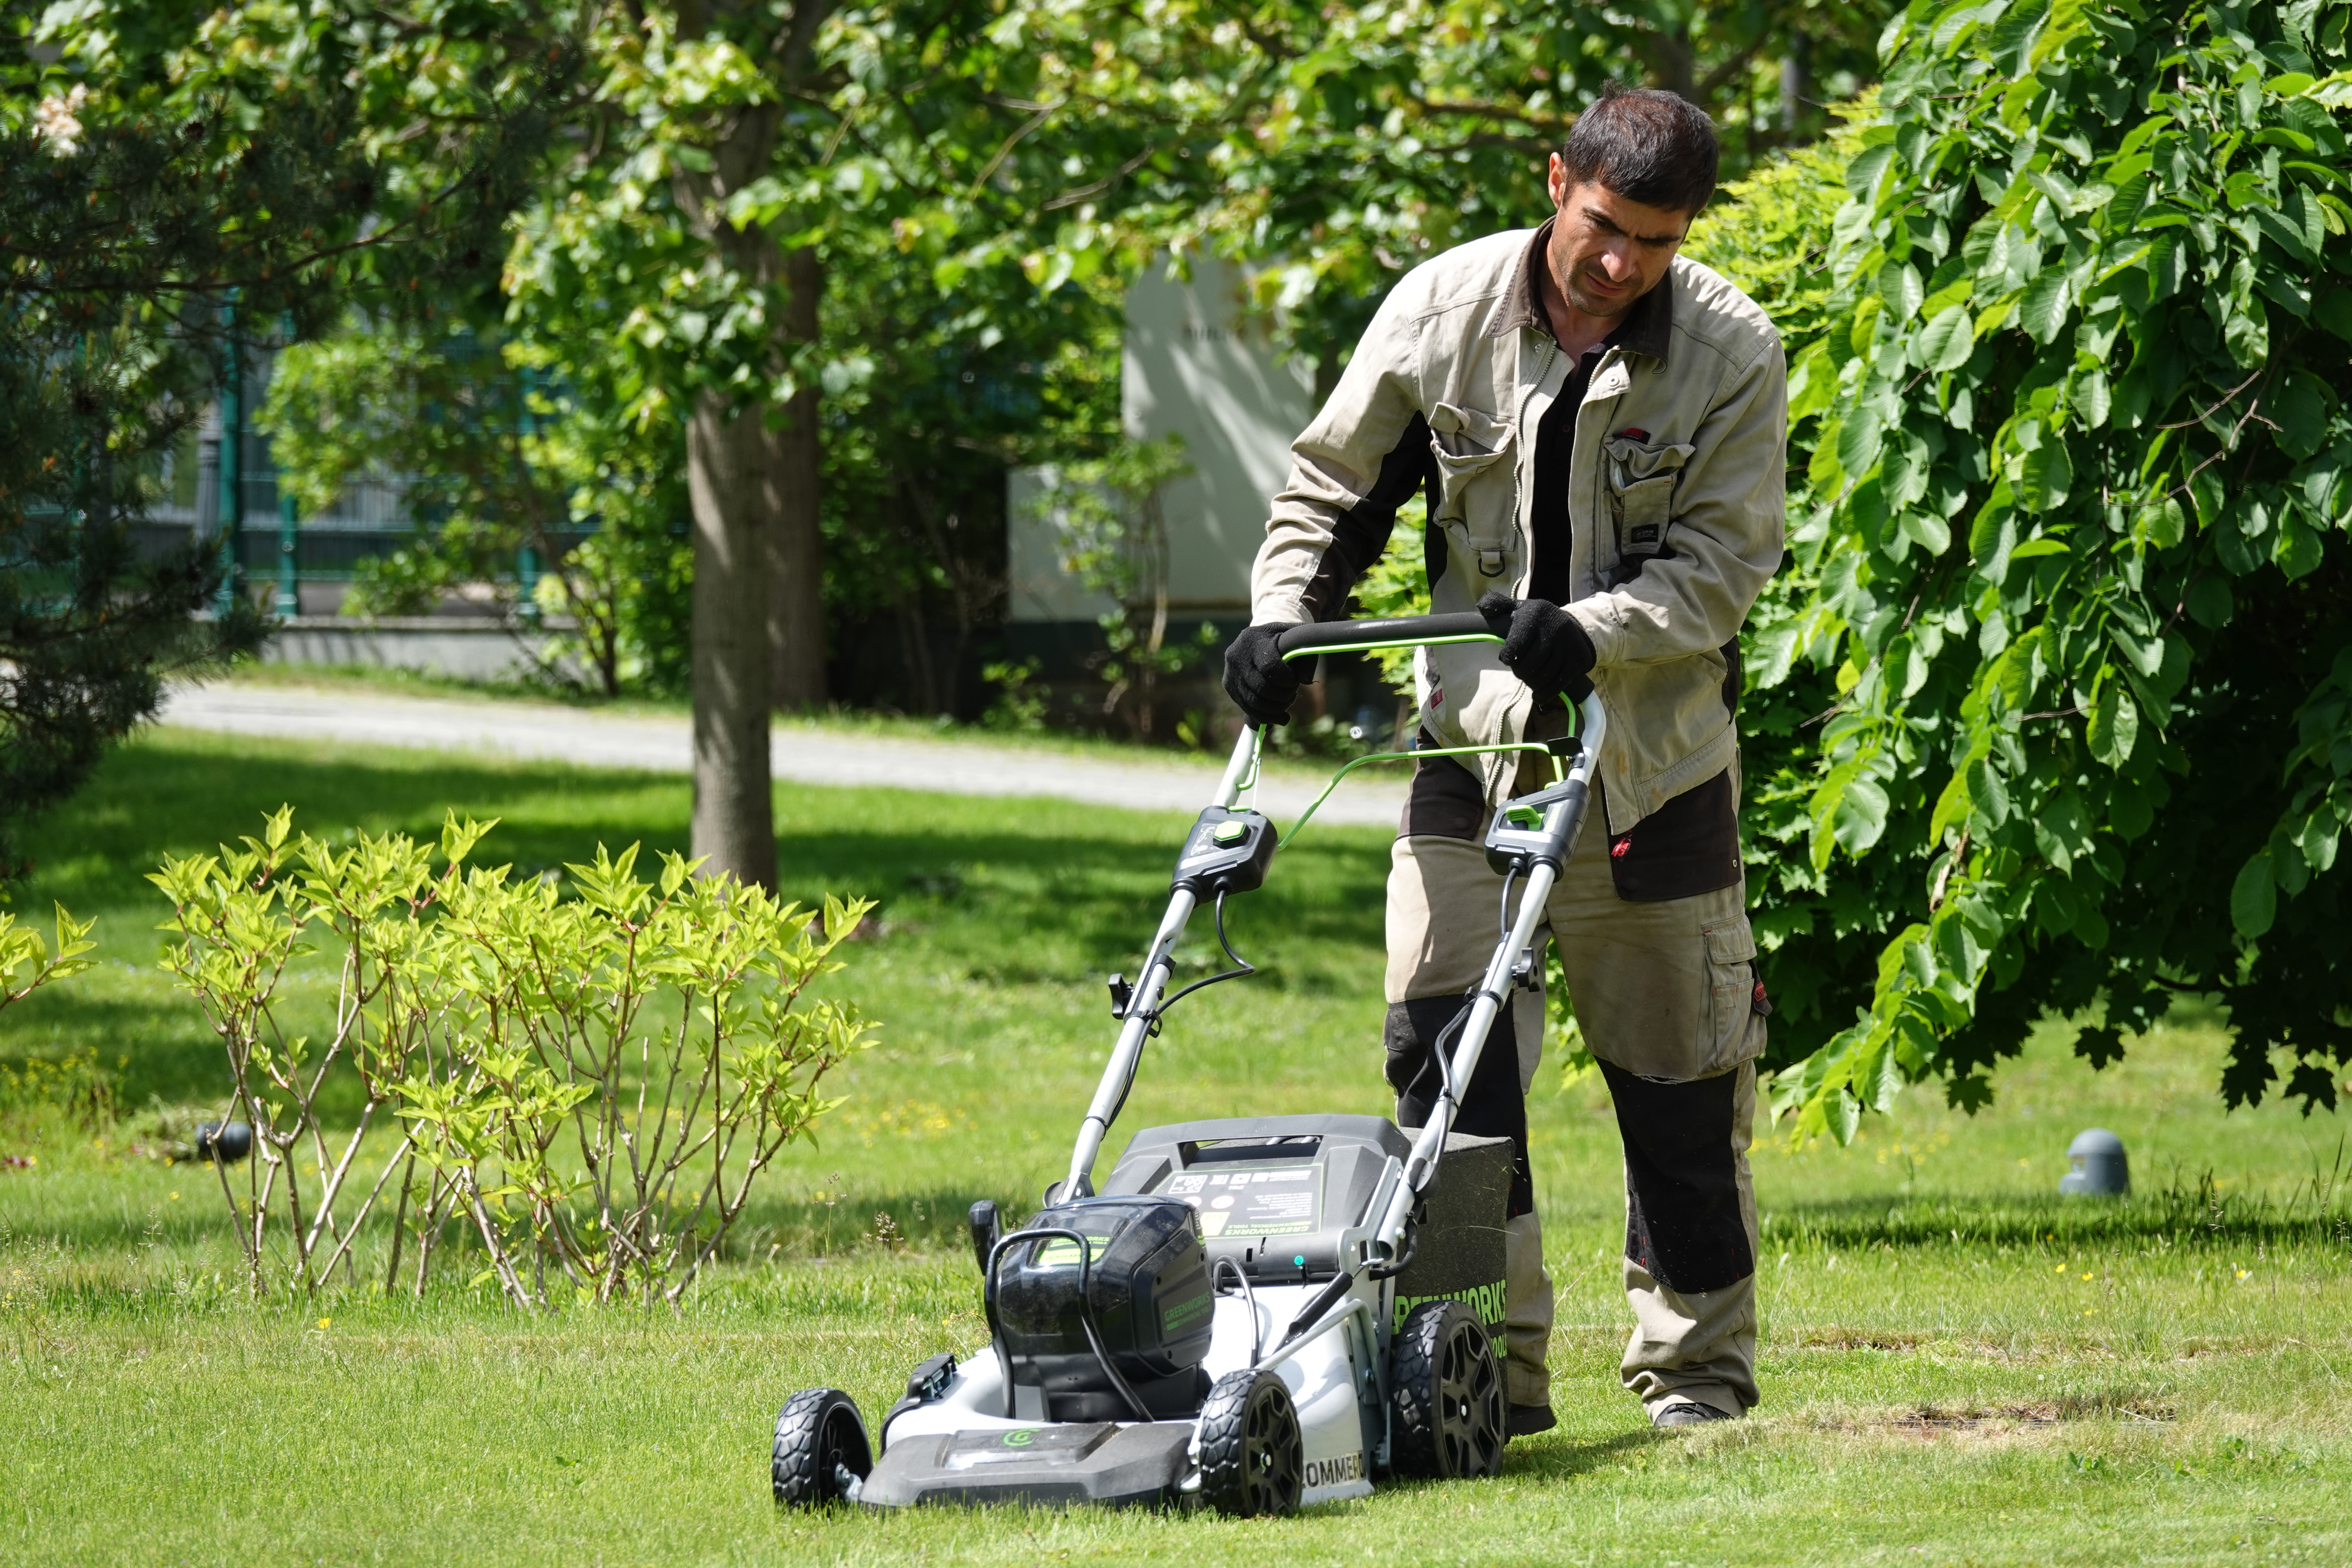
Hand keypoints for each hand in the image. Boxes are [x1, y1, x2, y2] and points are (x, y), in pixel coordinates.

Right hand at [1223, 622, 1303, 726]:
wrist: (1260, 638)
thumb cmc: (1283, 640)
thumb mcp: (1298, 640)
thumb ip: (1306, 657)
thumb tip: (1305, 680)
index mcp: (1254, 639)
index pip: (1269, 667)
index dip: (1286, 680)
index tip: (1296, 680)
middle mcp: (1237, 654)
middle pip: (1260, 688)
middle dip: (1282, 697)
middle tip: (1293, 693)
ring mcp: (1230, 671)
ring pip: (1253, 702)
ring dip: (1275, 709)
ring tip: (1287, 703)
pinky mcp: (1228, 685)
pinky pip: (1247, 708)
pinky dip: (1265, 717)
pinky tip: (1279, 717)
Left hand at [1477, 591, 1595, 702]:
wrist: (1571, 625)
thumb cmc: (1534, 620)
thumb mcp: (1515, 607)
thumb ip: (1496, 604)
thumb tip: (1484, 608)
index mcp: (1534, 614)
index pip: (1514, 648)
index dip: (1508, 658)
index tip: (1508, 657)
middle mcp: (1554, 627)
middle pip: (1527, 667)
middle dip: (1519, 672)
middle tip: (1520, 668)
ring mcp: (1568, 645)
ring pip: (1541, 678)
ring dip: (1531, 683)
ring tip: (1530, 676)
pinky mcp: (1578, 660)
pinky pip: (1557, 686)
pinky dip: (1544, 693)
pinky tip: (1538, 693)